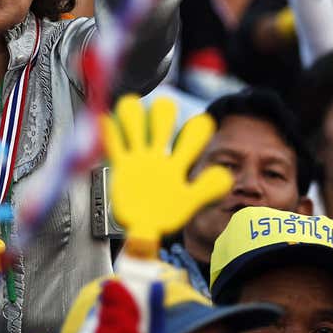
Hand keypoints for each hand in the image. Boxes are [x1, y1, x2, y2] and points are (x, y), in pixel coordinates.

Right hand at [102, 95, 232, 257]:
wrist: (143, 227)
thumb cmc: (166, 215)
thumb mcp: (188, 202)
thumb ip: (205, 189)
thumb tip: (226, 176)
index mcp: (177, 164)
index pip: (189, 142)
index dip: (195, 131)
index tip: (203, 121)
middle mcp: (158, 157)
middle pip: (161, 128)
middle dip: (162, 116)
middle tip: (162, 107)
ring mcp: (139, 159)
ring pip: (136, 132)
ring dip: (134, 118)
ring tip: (131, 105)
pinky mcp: (122, 165)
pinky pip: (115, 146)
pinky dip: (111, 134)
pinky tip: (106, 119)